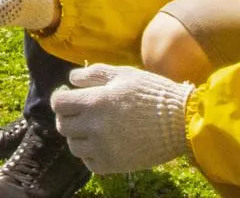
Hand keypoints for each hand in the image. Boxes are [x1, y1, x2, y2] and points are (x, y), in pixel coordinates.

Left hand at [51, 64, 192, 174]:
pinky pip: (89, 162)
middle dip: (68, 117)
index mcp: (95, 101)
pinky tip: (103, 144)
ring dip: (78, 136)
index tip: (69, 98)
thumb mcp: (124, 74)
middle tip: (81, 113)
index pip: (59, 104)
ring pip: (73, 146)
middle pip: (62, 125)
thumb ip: (94, 74)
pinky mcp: (113, 165)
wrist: (180, 122)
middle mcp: (94, 127)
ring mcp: (103, 148)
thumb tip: (71, 79)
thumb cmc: (153, 93)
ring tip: (94, 128)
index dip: (61, 99)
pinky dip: (91, 154)